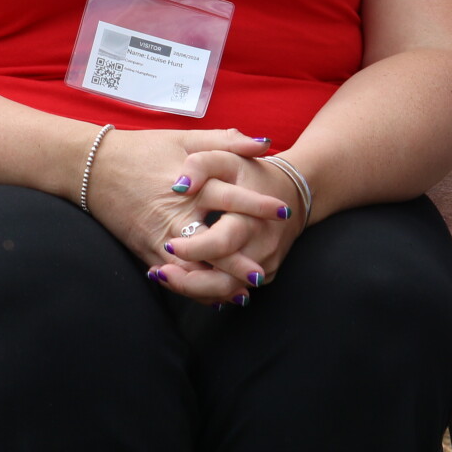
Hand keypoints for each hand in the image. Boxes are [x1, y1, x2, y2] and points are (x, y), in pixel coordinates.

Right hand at [82, 128, 269, 302]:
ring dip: (216, 283)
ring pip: (191, 269)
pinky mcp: (144, 251)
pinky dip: (193, 289)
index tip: (283, 213)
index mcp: (190, 185)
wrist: (93, 167)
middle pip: (211, 245)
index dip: (257, 206)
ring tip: (243, 292)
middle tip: (263, 272)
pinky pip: (172, 276)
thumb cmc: (143, 149)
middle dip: (237, 262)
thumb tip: (266, 145)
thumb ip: (227, 141)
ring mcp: (157, 237)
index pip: (229, 198)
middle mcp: (174, 215)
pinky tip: (214, 297)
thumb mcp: (186, 138)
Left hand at [155, 149, 306, 301]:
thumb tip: (178, 186)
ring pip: (226, 291)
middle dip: (188, 283)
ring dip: (193, 290)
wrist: (292, 193)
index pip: (222, 244)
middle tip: (158, 274)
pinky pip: (233, 289)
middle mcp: (262, 248)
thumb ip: (201, 165)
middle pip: (224, 281)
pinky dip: (207, 288)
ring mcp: (265, 265)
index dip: (193, 249)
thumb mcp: (227, 160)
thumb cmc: (252, 175)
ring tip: (163, 277)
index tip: (168, 245)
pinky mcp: (265, 274)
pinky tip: (182, 279)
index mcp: (252, 220)